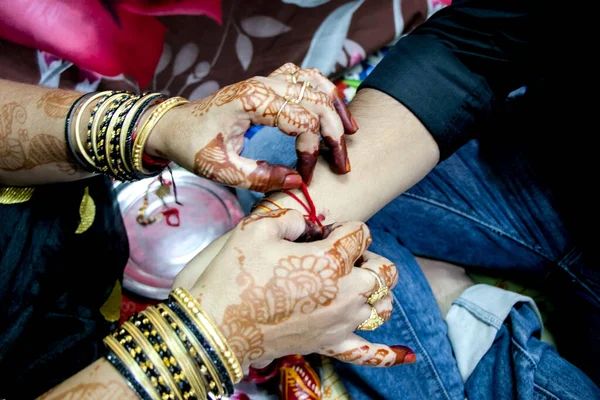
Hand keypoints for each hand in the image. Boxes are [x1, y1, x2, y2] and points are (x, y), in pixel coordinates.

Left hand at [148, 63, 357, 191]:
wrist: (175, 127)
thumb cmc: (194, 147)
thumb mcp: (222, 170)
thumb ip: (260, 178)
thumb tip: (298, 180)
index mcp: (253, 101)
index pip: (302, 122)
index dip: (310, 152)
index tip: (305, 176)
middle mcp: (264, 84)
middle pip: (317, 101)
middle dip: (334, 133)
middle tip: (341, 163)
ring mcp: (266, 79)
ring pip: (315, 82)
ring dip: (336, 106)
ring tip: (350, 131)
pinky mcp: (267, 83)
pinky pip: (304, 77)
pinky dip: (322, 92)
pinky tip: (331, 110)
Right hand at [174, 209, 414, 371]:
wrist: (213, 325)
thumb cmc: (232, 275)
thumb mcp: (256, 229)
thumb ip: (291, 218)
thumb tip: (307, 223)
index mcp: (331, 260)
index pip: (360, 233)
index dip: (341, 228)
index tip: (320, 233)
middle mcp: (346, 292)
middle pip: (384, 269)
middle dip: (366, 256)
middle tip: (338, 255)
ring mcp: (341, 322)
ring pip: (383, 305)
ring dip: (375, 291)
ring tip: (353, 284)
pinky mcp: (330, 344)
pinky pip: (369, 354)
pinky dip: (390, 354)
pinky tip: (408, 355)